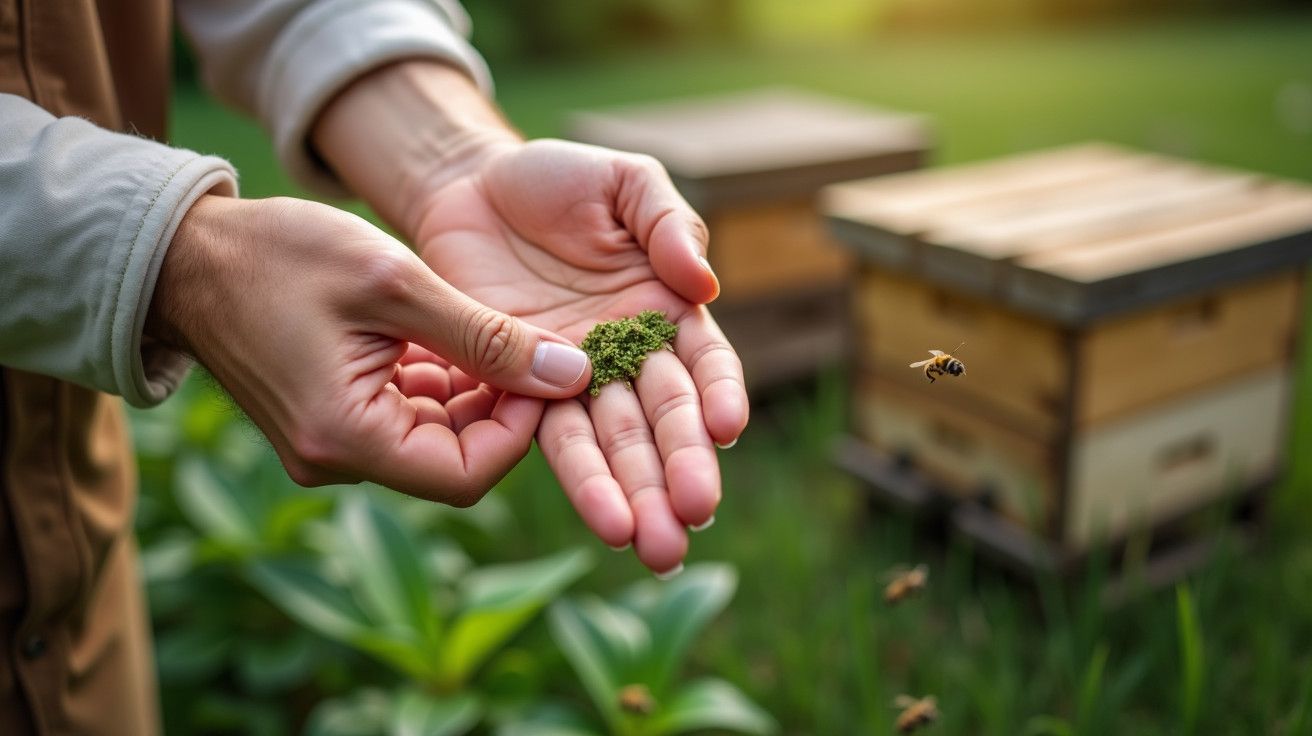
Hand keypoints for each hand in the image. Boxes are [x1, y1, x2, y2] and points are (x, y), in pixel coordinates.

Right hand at [146, 194, 591, 505]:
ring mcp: (331, 445)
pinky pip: (405, 417)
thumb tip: (572, 374)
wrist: (187, 253)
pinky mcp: (331, 422)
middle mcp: (337, 459)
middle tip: (529, 345)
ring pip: (435, 436)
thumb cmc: (280, 256)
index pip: (468, 475)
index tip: (545, 368)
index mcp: (346, 438)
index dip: (522, 427)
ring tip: (484, 329)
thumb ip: (487, 336)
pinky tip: (446, 334)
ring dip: (472, 389)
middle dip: (501, 405)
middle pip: (455, 458)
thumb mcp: (395, 285)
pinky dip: (438, 382)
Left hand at [310, 60, 748, 574]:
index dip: (717, 394)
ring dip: (634, 495)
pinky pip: (553, 439)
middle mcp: (630, 355)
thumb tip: (702, 282)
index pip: (704, 361)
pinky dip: (581, 480)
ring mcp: (578, 379)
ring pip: (613, 443)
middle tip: (693, 518)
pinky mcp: (523, 390)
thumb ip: (668, 221)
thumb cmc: (558, 180)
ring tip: (654, 549)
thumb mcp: (624, 181)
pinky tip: (605, 522)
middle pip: (662, 418)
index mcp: (667, 309)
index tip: (724, 428)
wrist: (469, 187)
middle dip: (680, 469)